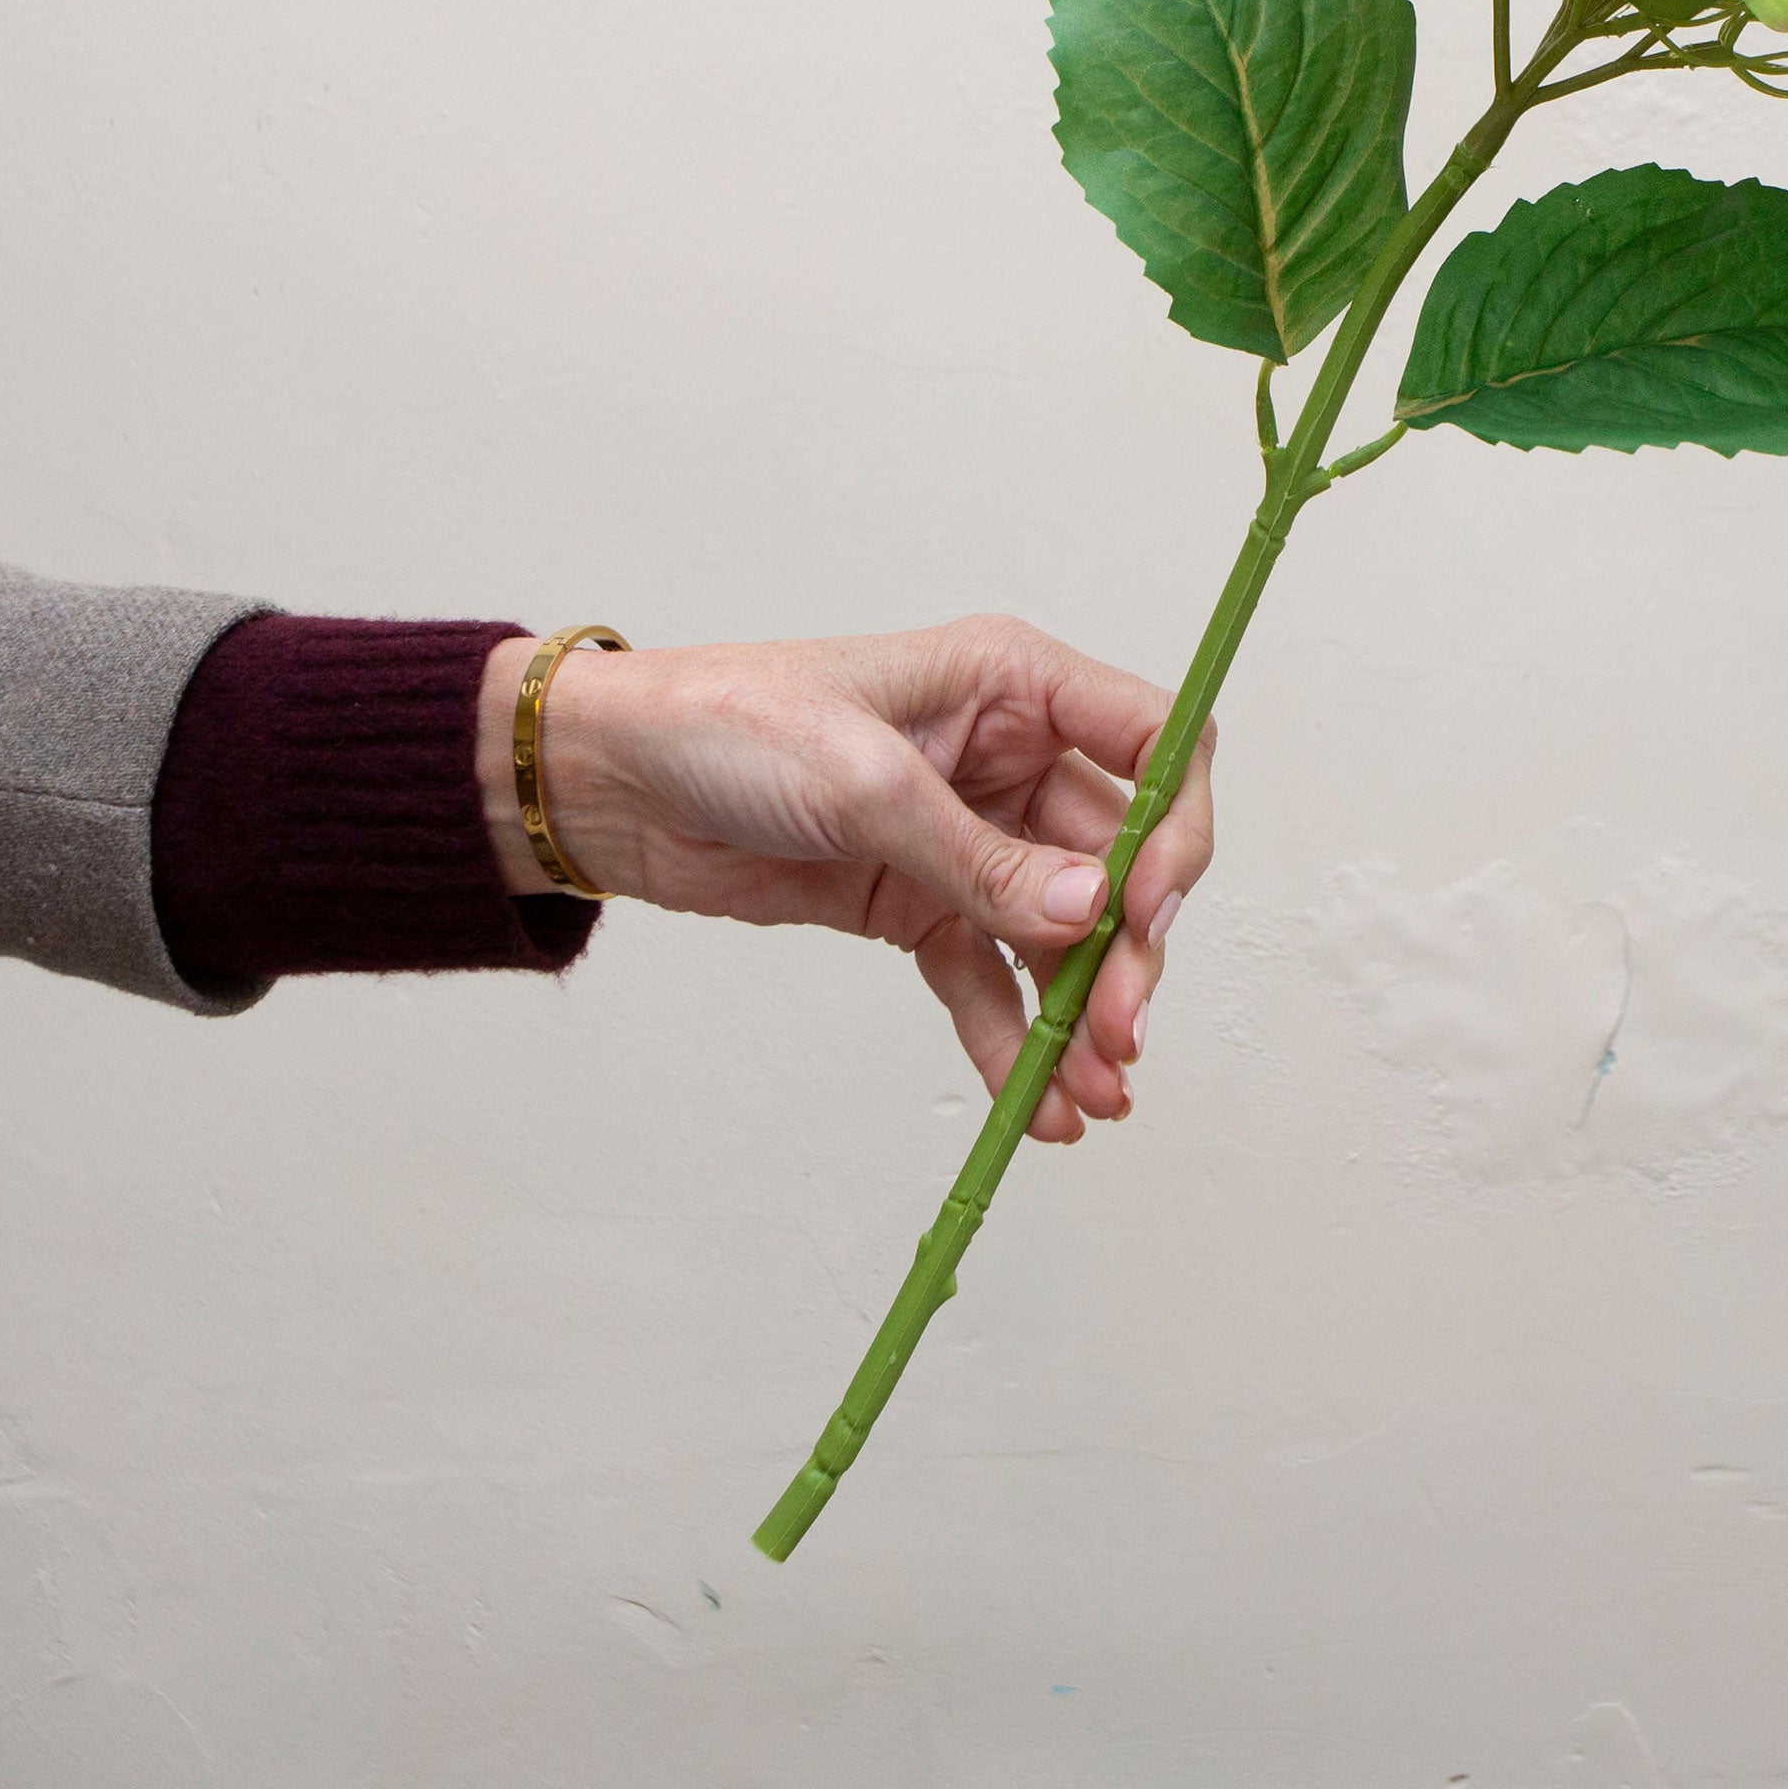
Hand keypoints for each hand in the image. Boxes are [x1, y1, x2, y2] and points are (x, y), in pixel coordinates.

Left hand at [475, 617, 1212, 1143]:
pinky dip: (1015, 1039)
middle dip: (1129, 950)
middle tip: (1119, 1033)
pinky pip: (991, 977)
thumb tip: (1091, 915)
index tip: (1148, 912)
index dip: (1173, 828)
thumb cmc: (728, 725)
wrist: (614, 784)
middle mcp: (1008, 757)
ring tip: (1091, 1094)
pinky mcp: (918, 903)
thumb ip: (982, 858)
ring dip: (1083, 1012)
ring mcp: (967, 836)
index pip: (1152, 743)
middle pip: (1119, 858)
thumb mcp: (862, 782)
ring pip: (1062, 932)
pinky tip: (1033, 1104)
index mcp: (1014, 684)